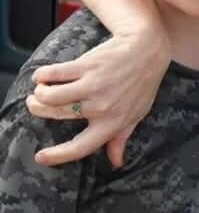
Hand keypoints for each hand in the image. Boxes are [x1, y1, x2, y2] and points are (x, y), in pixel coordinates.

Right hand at [26, 27, 169, 166]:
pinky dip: (42, 76)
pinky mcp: (88, 65)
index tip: (40, 157)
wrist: (149, 50)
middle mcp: (102, 107)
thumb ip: (121, 138)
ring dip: (39, 93)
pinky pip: (54, 74)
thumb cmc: (142, 84)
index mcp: (113, 123)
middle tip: (36, 103)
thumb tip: (116, 163)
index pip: (81, 148)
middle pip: (56, 114)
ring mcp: (94, 85)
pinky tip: (42, 76)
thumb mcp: (137, 113)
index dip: (58, 156)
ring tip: (41, 89)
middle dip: (39, 109)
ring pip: (50, 96)